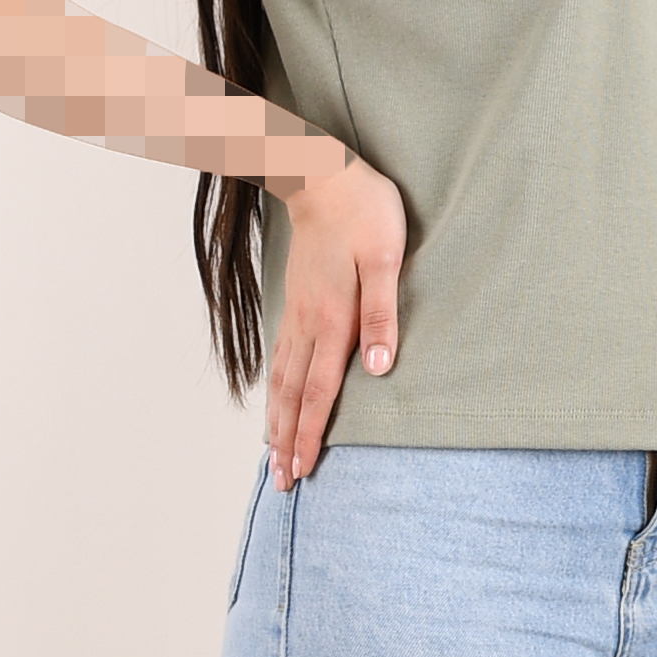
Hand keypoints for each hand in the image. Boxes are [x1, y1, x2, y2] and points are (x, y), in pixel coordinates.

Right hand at [267, 156, 406, 492]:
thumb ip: (382, 312)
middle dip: (286, 442)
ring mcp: (297, 312)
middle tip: (281, 483)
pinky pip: (280, 356)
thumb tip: (378, 366)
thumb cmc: (362, 211)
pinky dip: (274, 388)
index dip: (311, 435)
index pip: (320, 391)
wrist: (320, 173)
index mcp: (334, 319)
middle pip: (293, 396)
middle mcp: (309, 323)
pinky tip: (274, 400)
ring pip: (281, 379)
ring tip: (271, 454)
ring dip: (276, 421)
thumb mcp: (385, 256)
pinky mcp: (296, 300)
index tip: (302, 471)